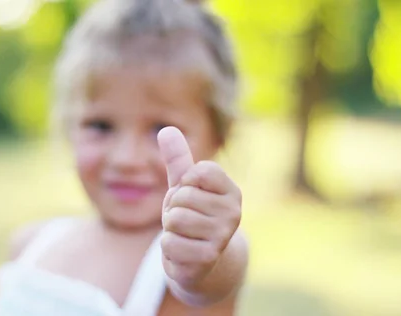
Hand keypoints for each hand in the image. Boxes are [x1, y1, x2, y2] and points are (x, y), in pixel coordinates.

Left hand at [157, 126, 241, 287]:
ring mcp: (222, 237)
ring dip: (170, 229)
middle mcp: (233, 213)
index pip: (199, 170)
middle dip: (173, 209)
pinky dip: (168, 248)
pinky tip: (182, 252)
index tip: (191, 195)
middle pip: (182, 196)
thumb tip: (166, 128)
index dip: (185, 183)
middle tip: (185, 221)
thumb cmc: (193, 217)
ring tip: (183, 235)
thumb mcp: (185, 187)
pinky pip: (169, 242)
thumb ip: (178, 159)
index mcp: (231, 191)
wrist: (200, 263)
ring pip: (175, 219)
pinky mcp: (207, 258)